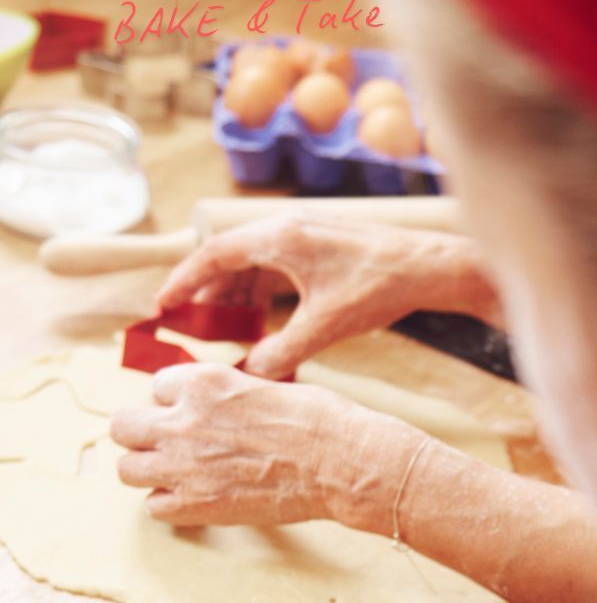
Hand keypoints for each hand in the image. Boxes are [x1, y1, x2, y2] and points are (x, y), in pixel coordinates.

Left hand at [110, 362, 424, 528]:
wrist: (342, 462)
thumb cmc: (320, 421)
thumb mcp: (266, 384)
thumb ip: (226, 395)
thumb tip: (216, 408)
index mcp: (201, 382)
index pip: (157, 387)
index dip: (177, 403)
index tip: (199, 416)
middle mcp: (182, 421)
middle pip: (123, 426)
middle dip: (144, 435)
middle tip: (173, 445)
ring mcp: (184, 465)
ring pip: (127, 469)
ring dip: (149, 471)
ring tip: (178, 475)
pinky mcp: (196, 505)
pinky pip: (154, 508)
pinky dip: (171, 505)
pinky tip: (196, 500)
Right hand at [154, 214, 501, 378]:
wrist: (428, 268)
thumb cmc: (380, 288)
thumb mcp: (326, 326)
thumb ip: (283, 351)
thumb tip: (250, 375)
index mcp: (280, 238)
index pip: (214, 254)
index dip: (185, 281)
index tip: (162, 305)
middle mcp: (286, 228)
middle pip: (229, 257)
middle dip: (207, 292)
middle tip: (188, 324)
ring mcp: (304, 235)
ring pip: (253, 264)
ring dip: (235, 294)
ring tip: (222, 329)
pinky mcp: (320, 247)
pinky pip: (276, 268)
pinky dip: (261, 293)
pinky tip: (261, 323)